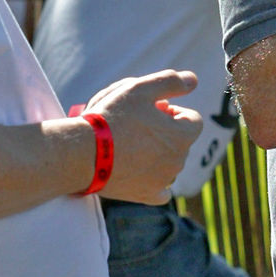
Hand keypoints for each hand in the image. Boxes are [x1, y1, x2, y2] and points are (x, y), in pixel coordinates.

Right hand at [81, 70, 200, 202]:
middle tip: (134, 124)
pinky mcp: (147, 196)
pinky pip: (161, 191)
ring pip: (169, 162)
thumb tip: (192, 80)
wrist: (82, 154)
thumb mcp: (139, 89)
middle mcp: (179, 162)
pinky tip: (141, 171)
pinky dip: (154, 181)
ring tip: (127, 143)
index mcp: (182, 136)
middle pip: (179, 140)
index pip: (192, 119)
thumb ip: (170, 82)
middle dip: (163, 131)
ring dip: (157, 153)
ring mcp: (164, 181)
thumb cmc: (111, 119)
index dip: (172, 111)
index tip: (151, 110)